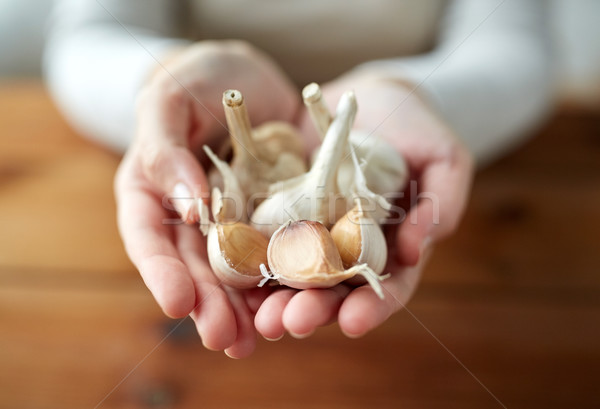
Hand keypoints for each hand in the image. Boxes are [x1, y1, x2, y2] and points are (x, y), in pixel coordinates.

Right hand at [115, 40, 298, 357]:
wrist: (249, 81)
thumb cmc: (198, 80)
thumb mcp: (170, 98)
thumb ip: (165, 148)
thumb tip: (187, 208)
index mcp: (153, 192)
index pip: (148, 238)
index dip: (161, 273)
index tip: (177, 303)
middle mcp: (192, 218)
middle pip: (195, 267)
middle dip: (208, 305)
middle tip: (222, 338)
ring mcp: (235, 221)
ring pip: (236, 272)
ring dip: (244, 309)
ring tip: (253, 340)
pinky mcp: (274, 218)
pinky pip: (278, 251)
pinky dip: (283, 280)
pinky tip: (291, 306)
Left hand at [254, 72, 473, 338]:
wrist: (368, 99)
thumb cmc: (416, 128)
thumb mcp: (443, 158)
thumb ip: (442, 200)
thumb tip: (416, 248)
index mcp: (391, 246)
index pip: (387, 287)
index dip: (373, 306)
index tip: (354, 322)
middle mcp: (349, 249)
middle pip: (333, 290)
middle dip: (314, 309)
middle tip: (291, 323)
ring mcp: (312, 232)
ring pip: (293, 274)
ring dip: (275, 299)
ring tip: (259, 316)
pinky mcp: (280, 212)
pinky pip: (263, 238)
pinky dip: (250, 259)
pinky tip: (234, 275)